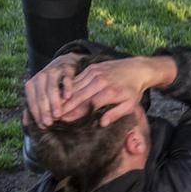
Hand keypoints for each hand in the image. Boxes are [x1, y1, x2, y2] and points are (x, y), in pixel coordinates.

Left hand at [23, 50, 89, 127]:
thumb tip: (26, 123)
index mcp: (31, 84)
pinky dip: (67, 87)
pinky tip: (68, 97)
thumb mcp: (38, 93)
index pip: (32, 102)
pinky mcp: (66, 68)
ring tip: (58, 115)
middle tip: (49, 123)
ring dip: (54, 102)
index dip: (36, 114)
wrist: (62, 63)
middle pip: (41, 96)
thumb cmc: (49, 83)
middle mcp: (40, 77)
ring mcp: (53, 71)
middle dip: (45, 111)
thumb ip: (32, 107)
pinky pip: (66, 78)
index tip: (42, 126)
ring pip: (52, 88)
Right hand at [58, 55, 173, 126]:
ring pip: (76, 86)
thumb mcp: (130, 105)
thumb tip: (101, 123)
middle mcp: (101, 81)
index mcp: (110, 92)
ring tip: (53, 106)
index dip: (75, 113)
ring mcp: (95, 73)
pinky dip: (69, 87)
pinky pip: (78, 79)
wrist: (137, 69)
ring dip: (64, 97)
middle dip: (65, 106)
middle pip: (79, 95)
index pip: (88, 105)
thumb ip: (115, 114)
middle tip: (53, 115)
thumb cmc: (133, 90)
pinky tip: (61, 95)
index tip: (64, 120)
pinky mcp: (92, 68)